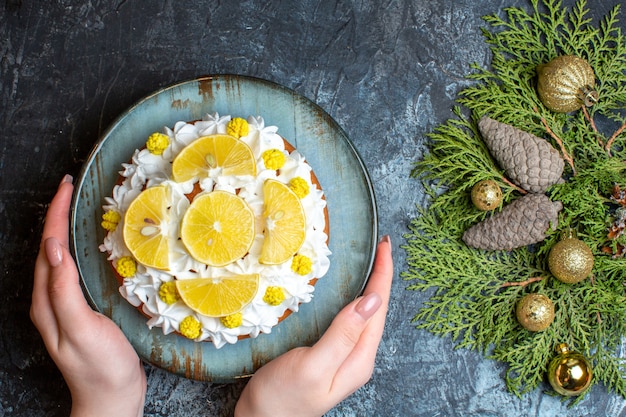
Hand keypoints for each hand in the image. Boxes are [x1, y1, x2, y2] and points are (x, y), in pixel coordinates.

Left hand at [30, 175, 145, 416]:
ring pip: (58, 258)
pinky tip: (88, 246)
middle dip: (56, 215)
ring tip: (75, 208)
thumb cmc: (100, 366)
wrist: (111, 398)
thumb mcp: (82, 328)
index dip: (55, 215)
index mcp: (47, 301)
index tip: (66, 187)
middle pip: (49, 249)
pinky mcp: (80, 310)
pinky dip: (77, 249)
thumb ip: (64, 291)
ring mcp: (64, 306)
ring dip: (64, 230)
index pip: (48, 247)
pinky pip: (72, 270)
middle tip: (71, 189)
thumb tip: (54, 250)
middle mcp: (50, 300)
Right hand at [235, 235, 393, 416]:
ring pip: (364, 313)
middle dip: (381, 275)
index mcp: (359, 357)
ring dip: (370, 285)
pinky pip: (349, 320)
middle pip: (376, 309)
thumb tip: (371, 300)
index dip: (383, 274)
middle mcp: (357, 356)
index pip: (378, 307)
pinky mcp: (329, 354)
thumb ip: (343, 334)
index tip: (385, 245)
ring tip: (374, 262)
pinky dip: (353, 298)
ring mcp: (344, 356)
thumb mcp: (313, 365)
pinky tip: (350, 292)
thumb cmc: (283, 397)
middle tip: (382, 246)